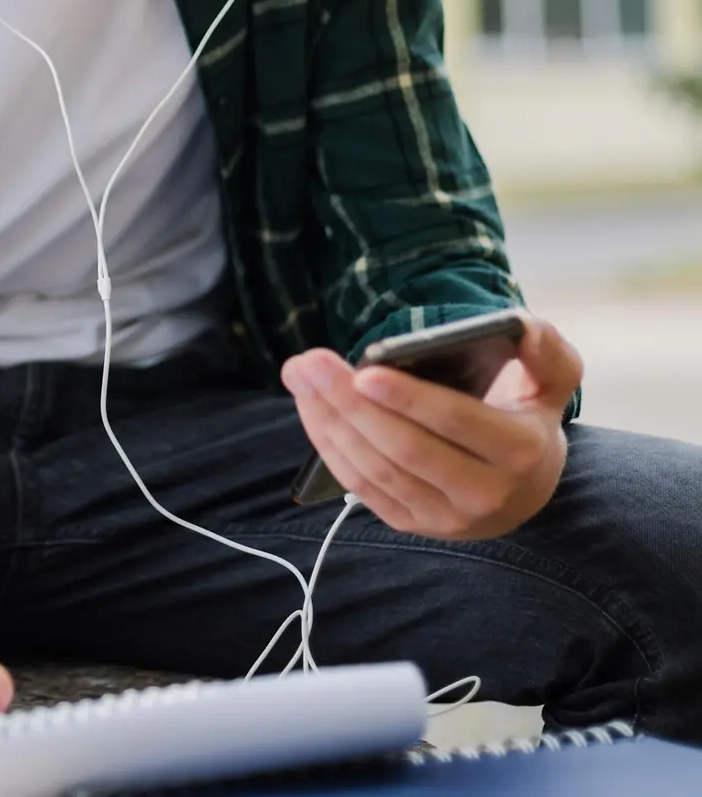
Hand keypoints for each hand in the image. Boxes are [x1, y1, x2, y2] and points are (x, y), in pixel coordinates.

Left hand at [281, 316, 582, 540]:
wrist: (523, 484)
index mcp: (519, 452)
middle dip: (350, 403)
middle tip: (310, 362)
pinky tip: (310, 407)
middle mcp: (484, 495)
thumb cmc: (523, 414)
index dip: (408, 400)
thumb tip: (522, 326)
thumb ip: (547, 351)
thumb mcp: (549, 380)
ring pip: (376, 470)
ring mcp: (445, 517)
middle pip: (404, 449)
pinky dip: (329, 445)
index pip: (456, 424)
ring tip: (300, 375)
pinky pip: (360, 487)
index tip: (364, 372)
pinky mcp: (412, 524)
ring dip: (329, 421)